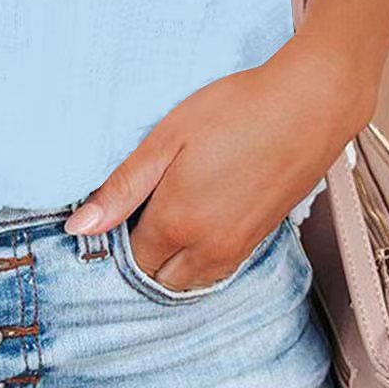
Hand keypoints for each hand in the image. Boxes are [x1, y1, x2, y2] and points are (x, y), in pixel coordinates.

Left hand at [62, 32, 375, 290]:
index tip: (116, 209)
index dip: (116, 238)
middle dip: (141, 257)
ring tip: (165, 219)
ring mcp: (238, 248)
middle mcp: (208, 248)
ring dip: (171, 264)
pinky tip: (199, 222)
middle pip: (159, 278)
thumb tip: (79, 227)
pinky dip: (199, 261)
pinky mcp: (261, 239)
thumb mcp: (167, 139)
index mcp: (177, 223)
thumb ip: (123, 187)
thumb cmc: (236, 111)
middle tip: (137, 214)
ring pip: (190, 282)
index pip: (130, 259)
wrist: (309, 105)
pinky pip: (219, 271)